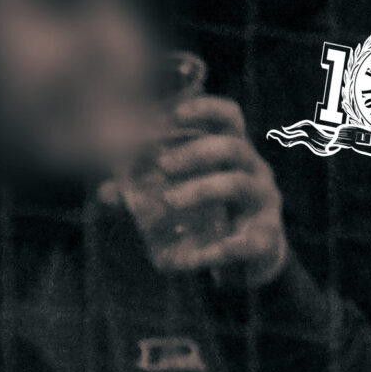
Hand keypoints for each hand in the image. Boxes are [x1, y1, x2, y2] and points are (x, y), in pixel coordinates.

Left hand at [103, 95, 287, 288]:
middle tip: (163, 165)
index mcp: (233, 154)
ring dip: (202, 189)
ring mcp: (263, 203)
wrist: (250, 262)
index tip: (175, 114)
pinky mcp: (264, 239)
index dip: (206, 109)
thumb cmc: (212, 218)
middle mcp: (253, 171)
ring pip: (238, 184)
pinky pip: (243, 242)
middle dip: (197, 152)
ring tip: (169, 201)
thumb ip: (143, 194)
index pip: (229, 118)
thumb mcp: (182, 199)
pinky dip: (215, 250)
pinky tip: (190, 259)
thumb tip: (106, 191)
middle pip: (232, 147)